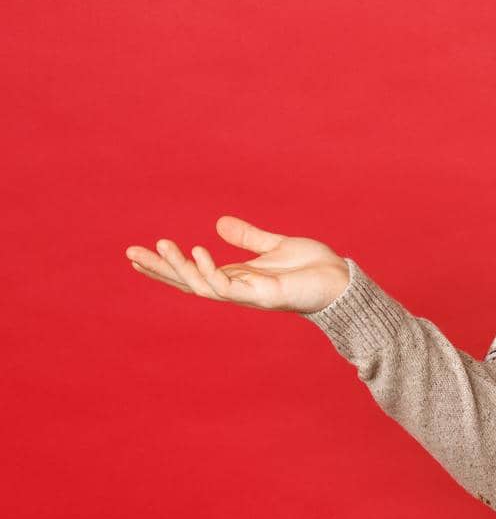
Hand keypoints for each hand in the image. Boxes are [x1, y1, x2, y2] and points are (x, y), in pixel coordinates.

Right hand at [125, 215, 350, 314]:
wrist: (342, 282)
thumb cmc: (313, 268)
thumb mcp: (275, 245)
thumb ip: (248, 237)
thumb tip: (219, 223)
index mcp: (237, 277)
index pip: (192, 273)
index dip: (165, 265)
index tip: (137, 253)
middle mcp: (237, 289)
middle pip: (188, 282)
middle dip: (160, 269)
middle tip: (130, 253)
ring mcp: (248, 294)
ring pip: (201, 285)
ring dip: (179, 268)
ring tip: (161, 245)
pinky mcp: (262, 296)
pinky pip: (228, 286)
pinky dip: (209, 271)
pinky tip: (198, 251)